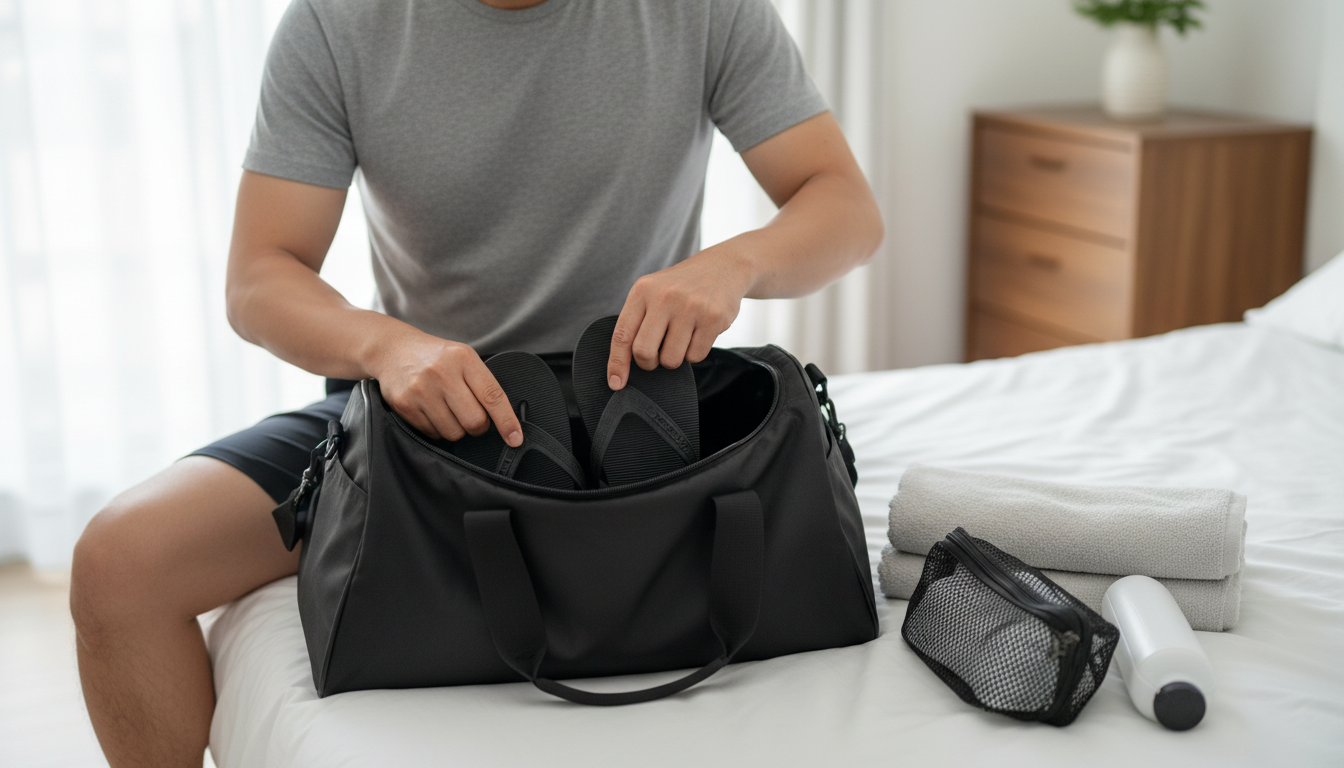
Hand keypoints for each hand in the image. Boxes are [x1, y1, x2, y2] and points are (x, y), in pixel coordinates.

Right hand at [366, 326, 521, 445]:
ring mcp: (421, 390)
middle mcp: (442, 373)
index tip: (515, 438)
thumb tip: (503, 420)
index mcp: (464, 359)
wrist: (392, 349)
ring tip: (447, 410)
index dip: (507, 421)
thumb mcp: (463, 357)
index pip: (493, 396)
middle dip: (478, 427)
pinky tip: (431, 411)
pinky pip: (432, 434)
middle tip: (471, 417)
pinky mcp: (405, 405)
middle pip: (474, 421)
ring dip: (456, 429)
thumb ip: (481, 383)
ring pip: (453, 432)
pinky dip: (437, 429)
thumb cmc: (436, 357)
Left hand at [607, 245, 753, 388]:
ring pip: (671, 359)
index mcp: (643, 290)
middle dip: (649, 363)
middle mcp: (665, 297)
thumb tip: (622, 366)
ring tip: (681, 337)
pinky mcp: (713, 318)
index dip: (617, 363)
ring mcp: (690, 307)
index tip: (616, 383)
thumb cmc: (681, 287)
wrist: (723, 267)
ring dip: (674, 358)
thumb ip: (637, 321)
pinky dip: (694, 353)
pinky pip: (695, 356)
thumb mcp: (653, 292)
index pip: (622, 335)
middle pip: (644, 352)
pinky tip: (698, 333)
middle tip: (656, 355)